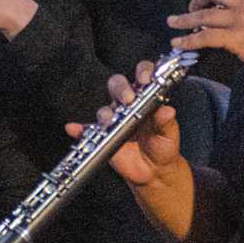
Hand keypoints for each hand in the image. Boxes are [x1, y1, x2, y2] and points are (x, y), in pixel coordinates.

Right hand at [70, 62, 185, 188]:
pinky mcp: (103, 135)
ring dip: (105, 113)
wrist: (154, 170)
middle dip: (121, 88)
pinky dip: (78, 129)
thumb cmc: (163, 146)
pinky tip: (74, 129)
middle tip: (128, 99)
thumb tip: (168, 110)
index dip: (143, 72)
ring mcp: (114, 119)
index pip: (143, 76)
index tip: (145, 79)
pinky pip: (87, 131)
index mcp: (147, 98)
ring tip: (109, 121)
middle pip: (118, 86)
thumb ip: (167, 122)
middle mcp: (128, 105)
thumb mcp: (169, 134)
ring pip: (104, 108)